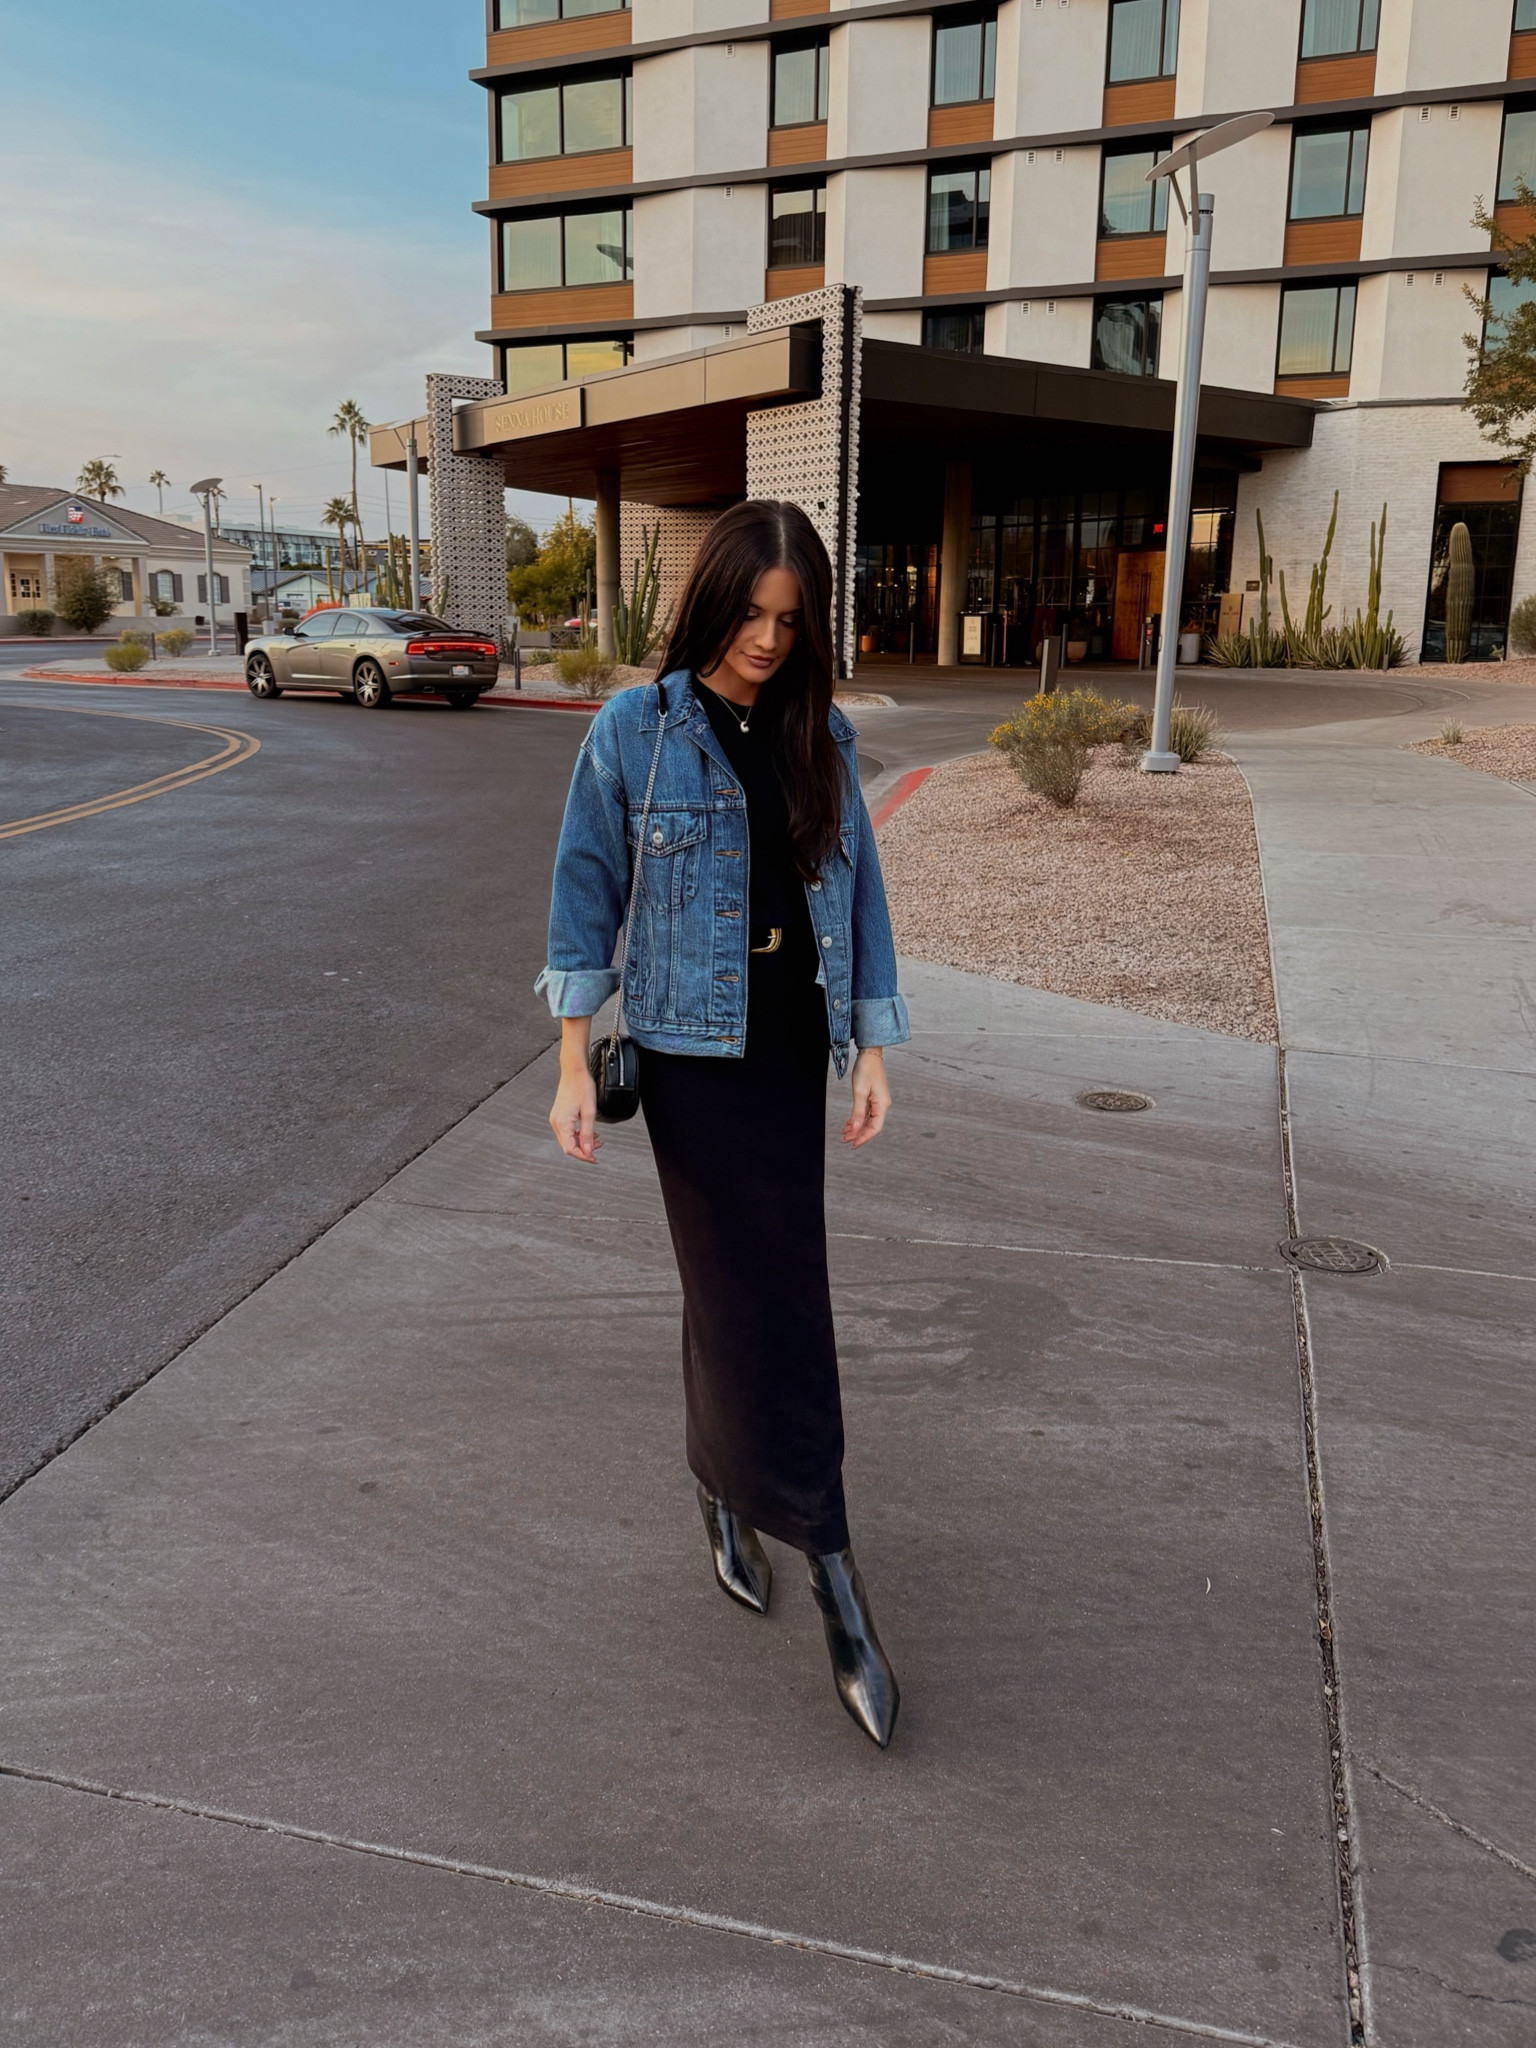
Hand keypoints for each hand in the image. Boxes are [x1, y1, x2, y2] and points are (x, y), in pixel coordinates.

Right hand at [550, 1017, 600, 1162]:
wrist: (574, 1071)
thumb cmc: (582, 1087)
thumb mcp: (589, 1113)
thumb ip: (588, 1134)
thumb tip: (588, 1151)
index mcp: (562, 1123)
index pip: (570, 1149)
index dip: (583, 1156)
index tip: (595, 1159)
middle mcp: (556, 1122)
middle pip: (567, 1146)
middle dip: (583, 1150)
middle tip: (599, 1149)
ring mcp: (556, 1118)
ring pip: (567, 1139)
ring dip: (581, 1142)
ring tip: (597, 1140)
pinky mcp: (559, 1115)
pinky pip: (567, 1131)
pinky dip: (577, 1134)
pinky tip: (589, 1132)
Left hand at [842, 1047, 890, 1148]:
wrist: (870, 1054)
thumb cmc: (866, 1069)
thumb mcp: (859, 1092)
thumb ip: (858, 1112)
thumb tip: (856, 1128)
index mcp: (882, 1105)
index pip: (875, 1128)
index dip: (864, 1138)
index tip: (853, 1144)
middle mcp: (882, 1105)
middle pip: (871, 1126)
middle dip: (858, 1134)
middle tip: (844, 1139)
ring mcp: (878, 1101)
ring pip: (867, 1120)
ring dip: (856, 1127)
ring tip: (844, 1132)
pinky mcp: (873, 1097)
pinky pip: (866, 1113)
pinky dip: (857, 1119)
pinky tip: (849, 1123)